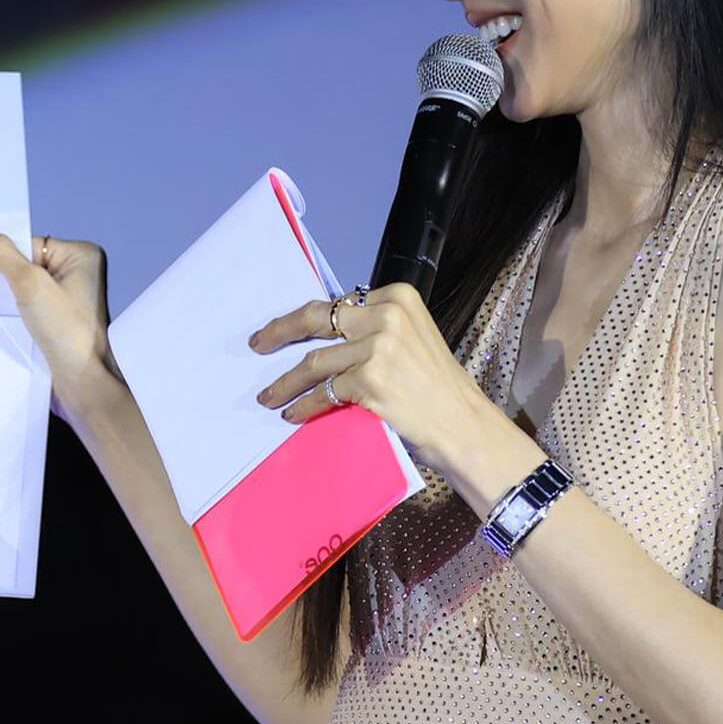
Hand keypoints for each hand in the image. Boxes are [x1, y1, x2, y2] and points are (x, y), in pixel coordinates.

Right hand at [0, 224, 125, 429]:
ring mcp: (68, 298)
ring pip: (22, 286)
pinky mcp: (57, 320)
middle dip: (2, 275)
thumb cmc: (68, 332)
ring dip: (5, 296)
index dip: (2, 254)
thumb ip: (1, 254)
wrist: (82, 381)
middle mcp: (78, 273)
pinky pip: (26, 305)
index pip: (27, 243)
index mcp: (81, 255)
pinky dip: (11, 310)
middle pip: (24, 263)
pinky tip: (1, 318)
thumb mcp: (30, 284)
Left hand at [248, 281, 486, 472]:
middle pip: (316, 318)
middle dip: (279, 331)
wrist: (464, 426)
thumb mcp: (412, 341)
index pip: (336, 303)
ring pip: (314, 362)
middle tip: (257, 344)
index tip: (283, 328)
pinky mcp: (371, 379)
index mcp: (397, 297)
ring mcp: (378, 347)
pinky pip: (324, 392)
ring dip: (286, 382)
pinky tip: (294, 414)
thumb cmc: (437, 390)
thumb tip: (324, 336)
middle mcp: (387, 315)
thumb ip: (374, 330)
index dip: (304, 319)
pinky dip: (304, 405)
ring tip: (269, 396)